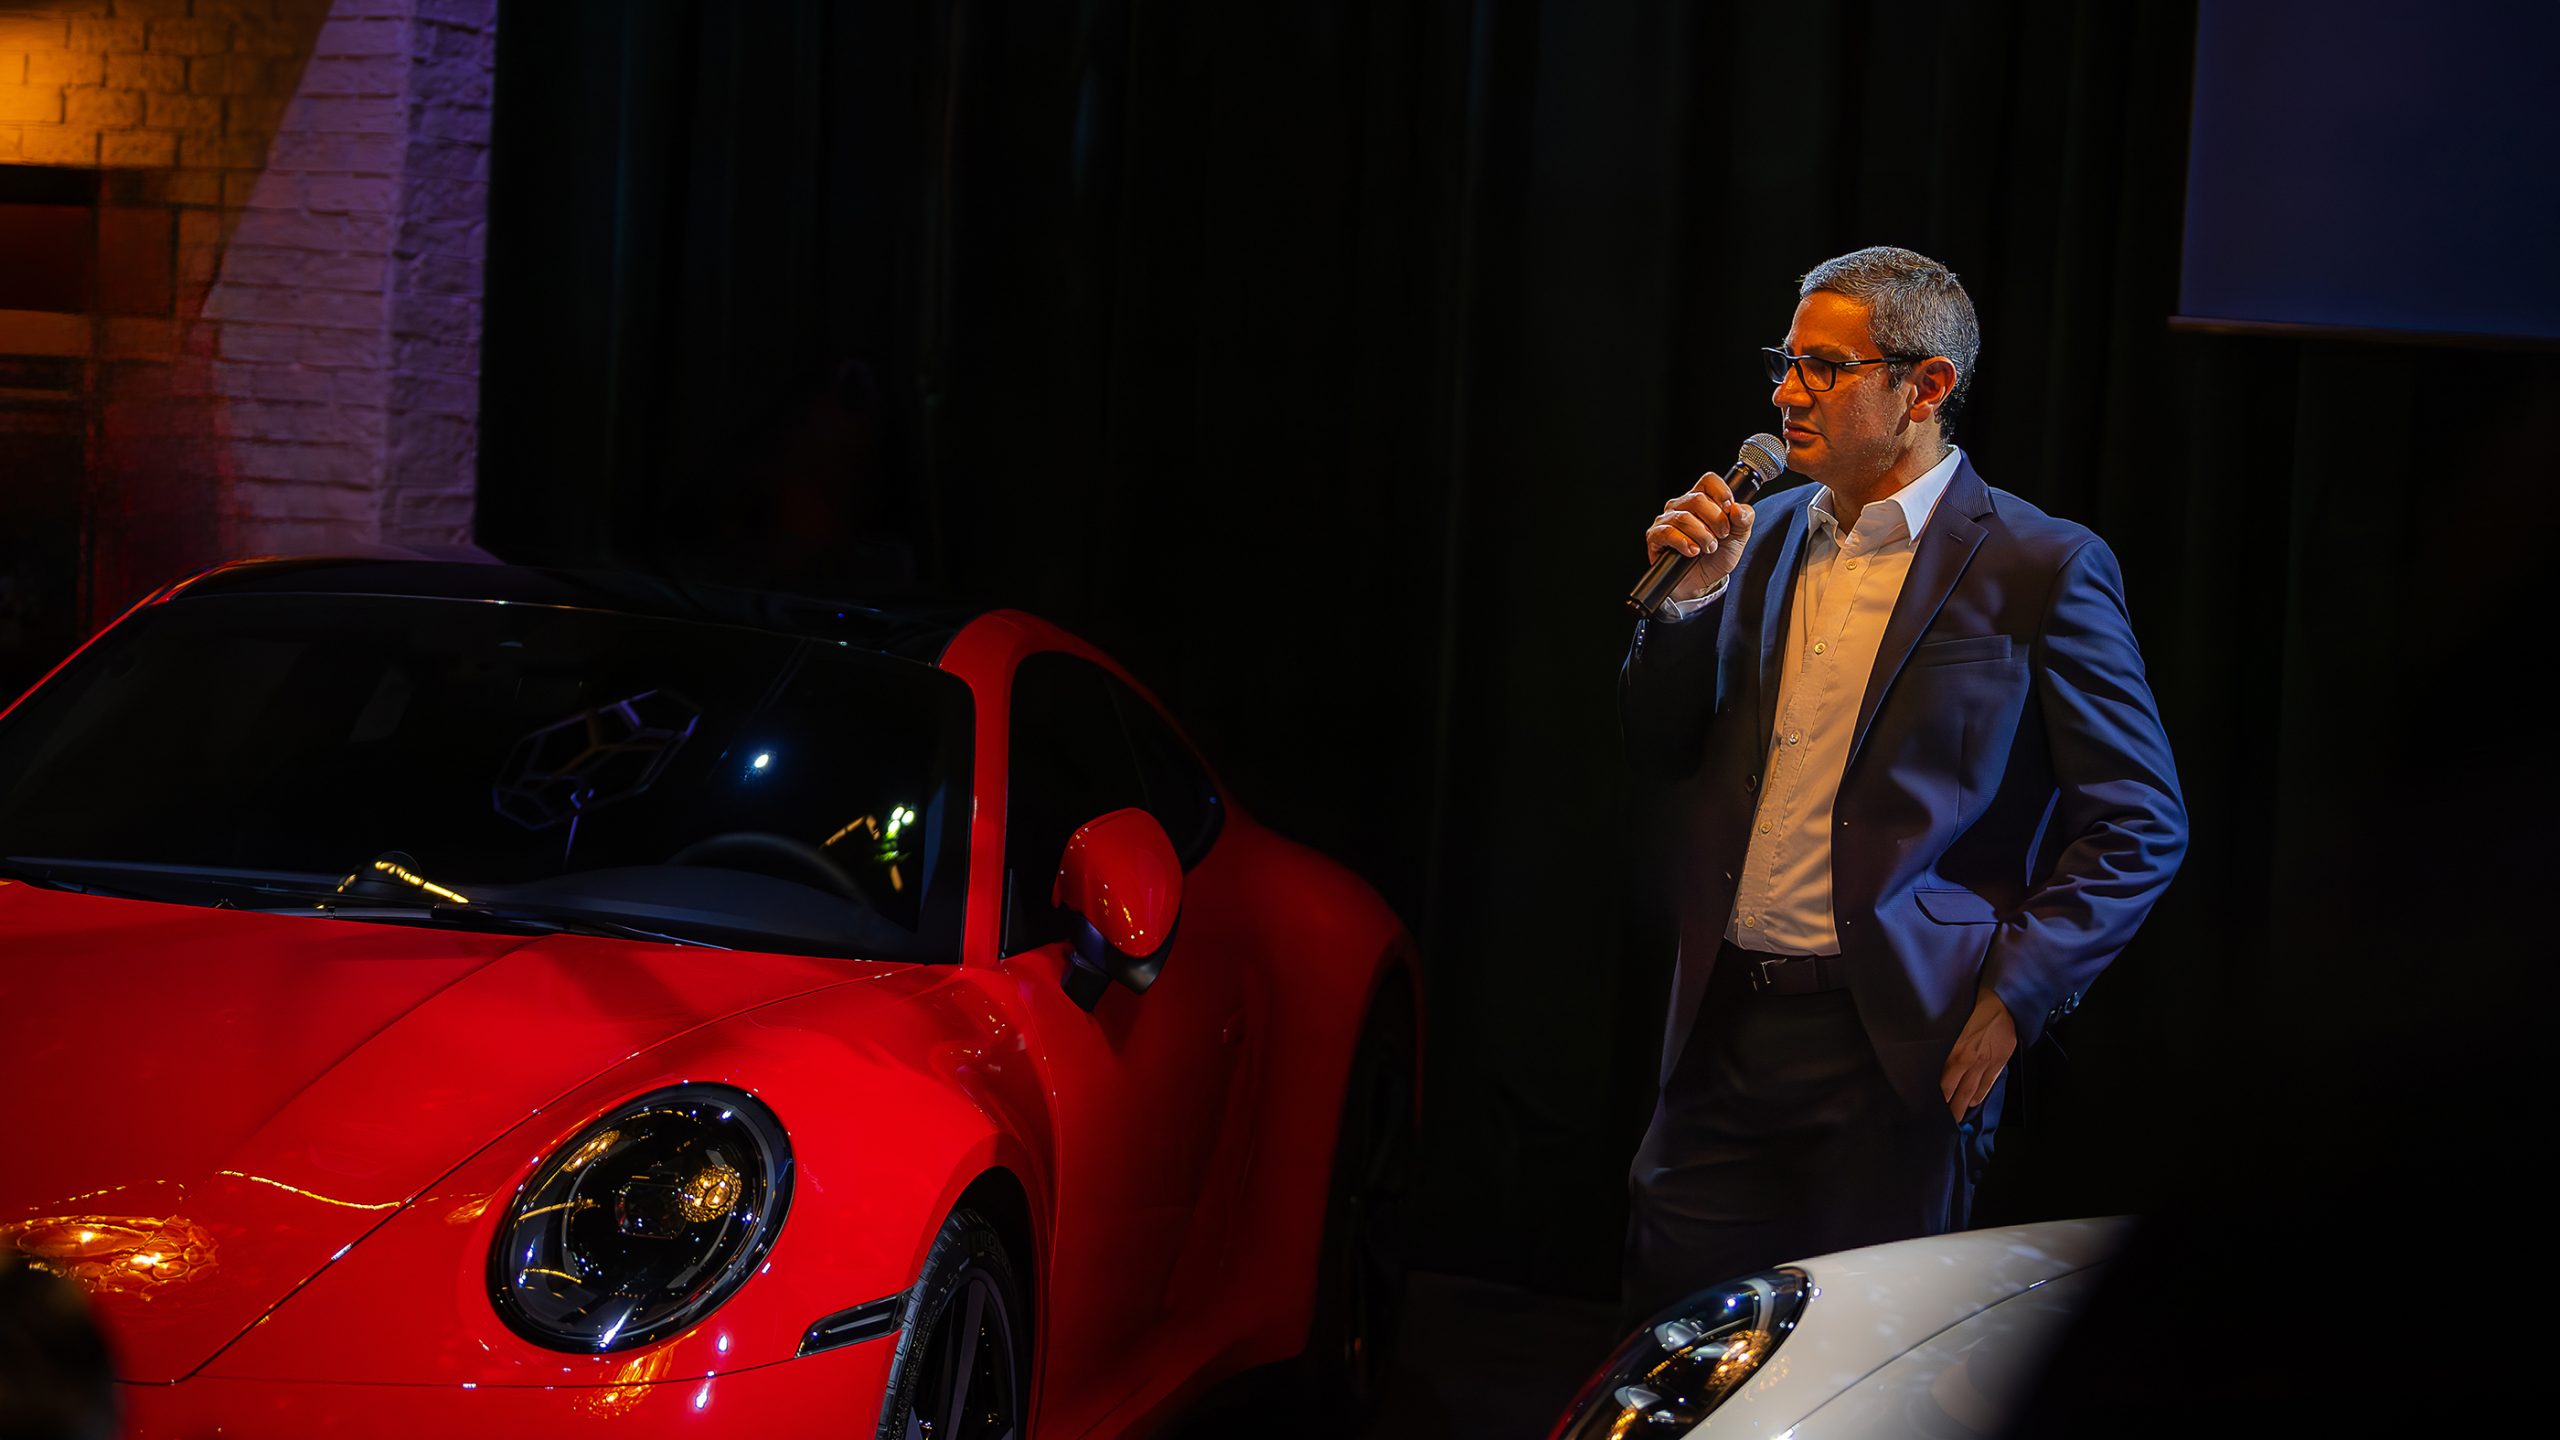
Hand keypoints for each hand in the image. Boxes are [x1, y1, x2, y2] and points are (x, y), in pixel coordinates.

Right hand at [1644, 472, 1755, 602]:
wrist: (1703, 582)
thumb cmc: (1717, 556)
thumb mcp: (1739, 538)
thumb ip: (1744, 520)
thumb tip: (1738, 508)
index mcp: (1702, 499)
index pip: (1708, 481)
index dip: (1721, 492)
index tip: (1729, 510)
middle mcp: (1682, 505)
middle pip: (1697, 499)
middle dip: (1715, 521)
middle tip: (1721, 536)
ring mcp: (1666, 520)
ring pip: (1684, 517)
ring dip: (1702, 536)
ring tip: (1709, 548)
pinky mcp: (1655, 536)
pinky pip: (1668, 533)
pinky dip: (1684, 543)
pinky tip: (1693, 552)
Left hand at [1939, 989, 2016, 1121]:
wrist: (2003, 1003)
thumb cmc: (1973, 1009)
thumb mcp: (1952, 1027)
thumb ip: (1945, 1047)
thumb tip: (1934, 1061)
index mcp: (1956, 1054)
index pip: (1943, 1084)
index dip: (1937, 1098)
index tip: (1928, 1108)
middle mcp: (1970, 1063)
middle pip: (1957, 1092)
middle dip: (1950, 1110)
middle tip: (1942, 1123)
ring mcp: (1987, 1064)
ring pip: (1972, 1091)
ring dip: (1964, 1106)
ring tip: (1956, 1119)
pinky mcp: (2000, 1062)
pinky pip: (1989, 1083)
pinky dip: (1981, 1095)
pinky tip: (1973, 1102)